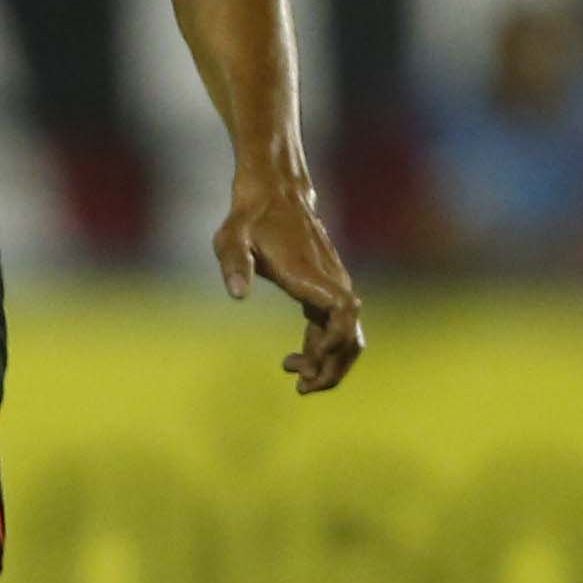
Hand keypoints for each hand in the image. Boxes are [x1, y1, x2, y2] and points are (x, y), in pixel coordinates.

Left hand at [217, 174, 364, 393]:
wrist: (274, 194)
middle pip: (351, 335)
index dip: (335, 339)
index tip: (309, 357)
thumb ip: (234, 263)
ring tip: (297, 380)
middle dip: (333, 367)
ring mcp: (331, 286)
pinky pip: (334, 329)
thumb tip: (237, 294)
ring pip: (347, 336)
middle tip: (301, 387)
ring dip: (329, 364)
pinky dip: (322, 350)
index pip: (342, 311)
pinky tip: (294, 360)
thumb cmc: (249, 218)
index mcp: (310, 273)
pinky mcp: (324, 291)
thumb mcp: (231, 237)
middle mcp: (329, 281)